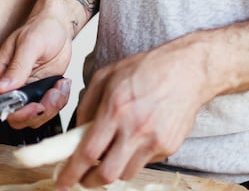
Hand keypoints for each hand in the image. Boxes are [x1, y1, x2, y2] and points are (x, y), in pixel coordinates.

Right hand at [0, 14, 75, 128]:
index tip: (37, 105)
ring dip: (52, 107)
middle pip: (17, 117)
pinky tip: (63, 84)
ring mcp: (26, 91)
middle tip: (53, 94)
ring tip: (61, 86)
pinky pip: (48, 109)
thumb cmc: (42, 28)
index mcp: (0, 73)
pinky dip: (59, 102)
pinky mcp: (40, 92)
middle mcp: (10, 86)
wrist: (58, 25)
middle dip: (38, 113)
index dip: (18, 112)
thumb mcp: (30, 44)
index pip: (0, 105)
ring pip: (34, 117)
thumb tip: (1, 88)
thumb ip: (17, 67)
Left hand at [56, 41, 204, 189]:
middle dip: (90, 181)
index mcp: (115, 110)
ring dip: (114, 169)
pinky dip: (134, 158)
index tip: (62, 182)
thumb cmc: (148, 69)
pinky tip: (136, 139)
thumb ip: (87, 105)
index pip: (88, 152)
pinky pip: (144, 163)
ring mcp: (154, 141)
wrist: (187, 71)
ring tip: (113, 151)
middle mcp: (135, 129)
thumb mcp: (106, 76)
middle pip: (107, 174)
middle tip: (84, 177)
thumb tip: (76, 131)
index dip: (72, 173)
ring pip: (126, 173)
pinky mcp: (168, 147)